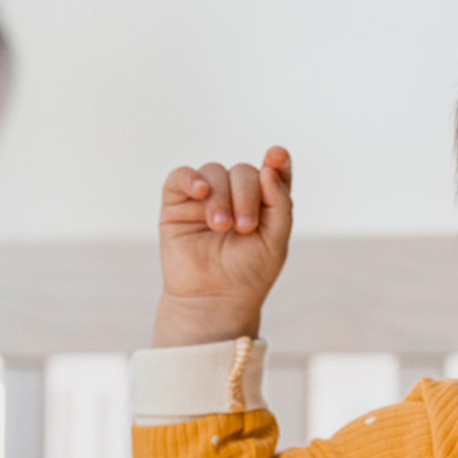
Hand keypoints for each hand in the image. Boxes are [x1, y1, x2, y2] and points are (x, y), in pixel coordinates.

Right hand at [154, 146, 293, 346]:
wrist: (214, 300)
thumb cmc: (248, 274)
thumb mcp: (276, 240)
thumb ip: (280, 203)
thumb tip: (269, 166)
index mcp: (263, 203)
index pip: (272, 172)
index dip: (277, 161)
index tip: (276, 156)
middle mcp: (235, 196)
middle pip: (243, 171)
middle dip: (247, 195)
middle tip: (244, 227)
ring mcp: (205, 198)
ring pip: (215, 172)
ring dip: (221, 196)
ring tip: (220, 227)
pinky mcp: (177, 204)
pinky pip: (180, 176)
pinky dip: (190, 178)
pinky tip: (200, 192)